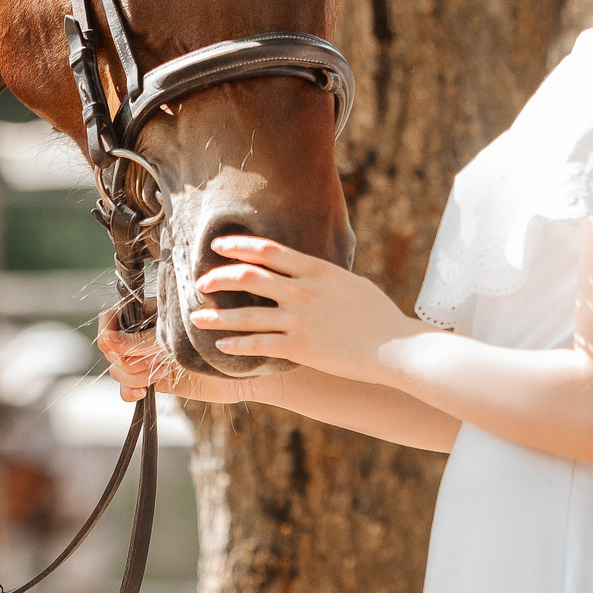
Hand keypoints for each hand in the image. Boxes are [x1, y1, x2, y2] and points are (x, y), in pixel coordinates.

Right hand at [94, 310, 262, 405]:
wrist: (241, 371)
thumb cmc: (214, 342)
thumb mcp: (174, 337)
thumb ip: (141, 339)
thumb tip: (109, 341)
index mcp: (149, 314)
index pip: (111, 318)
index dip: (107, 332)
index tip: (114, 344)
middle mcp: (145, 335)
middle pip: (110, 346)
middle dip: (124, 358)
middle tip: (150, 363)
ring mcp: (148, 357)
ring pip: (117, 367)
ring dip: (131, 375)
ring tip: (156, 375)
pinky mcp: (153, 379)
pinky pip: (126, 386)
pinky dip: (128, 391)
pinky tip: (143, 392)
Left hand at [189, 236, 431, 385]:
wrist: (395, 347)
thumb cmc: (379, 316)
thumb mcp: (351, 284)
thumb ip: (323, 277)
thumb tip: (307, 271)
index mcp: (316, 270)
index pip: (268, 250)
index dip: (238, 245)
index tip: (219, 247)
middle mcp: (303, 291)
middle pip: (248, 277)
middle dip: (218, 278)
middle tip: (201, 283)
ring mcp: (299, 319)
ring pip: (246, 314)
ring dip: (217, 317)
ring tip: (197, 319)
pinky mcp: (300, 347)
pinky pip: (258, 345)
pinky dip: (236, 345)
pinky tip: (221, 347)